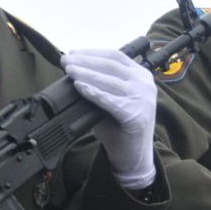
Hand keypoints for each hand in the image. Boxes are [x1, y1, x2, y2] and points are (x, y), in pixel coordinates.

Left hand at [62, 49, 157, 188]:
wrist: (134, 156)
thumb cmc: (120, 127)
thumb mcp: (112, 98)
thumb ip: (99, 84)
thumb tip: (73, 70)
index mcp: (141, 76)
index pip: (115, 56)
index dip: (91, 52)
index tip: (72, 53)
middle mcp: (145, 84)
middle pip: (111, 65)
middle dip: (85, 61)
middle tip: (65, 61)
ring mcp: (143, 100)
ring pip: (110, 80)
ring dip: (86, 74)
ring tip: (69, 71)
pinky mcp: (137, 116)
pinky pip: (110, 100)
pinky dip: (93, 93)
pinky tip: (80, 87)